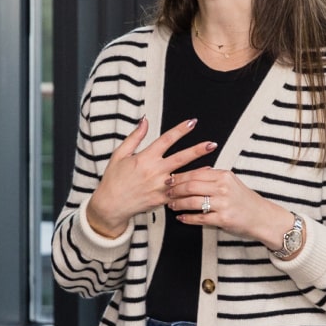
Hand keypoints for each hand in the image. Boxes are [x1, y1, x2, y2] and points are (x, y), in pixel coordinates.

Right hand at [86, 116, 217, 237]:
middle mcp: (154, 171)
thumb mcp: (119, 154)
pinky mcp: (160, 200)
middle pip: (180, 158)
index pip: (166, 139)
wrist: (110, 205)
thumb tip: (144, 121)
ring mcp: (159, 186)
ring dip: (199, 171)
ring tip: (214, 166)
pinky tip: (199, 185)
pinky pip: (179, 194)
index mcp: (144, 158)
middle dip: (197, 150)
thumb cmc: (113, 179)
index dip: (180, 130)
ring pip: (183, 177)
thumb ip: (134, 137)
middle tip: (211, 144)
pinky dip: (190, 189)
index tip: (192, 122)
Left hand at [166, 166, 294, 248]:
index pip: (195, 173)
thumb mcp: (231, 182)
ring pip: (192, 201)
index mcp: (224, 176)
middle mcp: (223, 188)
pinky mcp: (223, 219)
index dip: (179, 177)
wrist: (262, 217)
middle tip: (166, 192)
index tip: (168, 179)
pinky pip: (199, 218)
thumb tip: (188, 175)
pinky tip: (181, 218)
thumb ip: (212, 178)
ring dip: (178, 204)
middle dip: (175, 189)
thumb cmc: (244, 200)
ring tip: (171, 205)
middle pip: (191, 186)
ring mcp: (223, 204)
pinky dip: (187, 218)